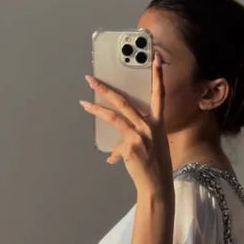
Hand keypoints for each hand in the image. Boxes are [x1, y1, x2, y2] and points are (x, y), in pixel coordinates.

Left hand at [80, 52, 173, 200]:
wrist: (157, 185)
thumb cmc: (157, 165)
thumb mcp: (153, 144)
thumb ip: (138, 135)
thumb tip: (118, 143)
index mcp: (158, 122)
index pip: (159, 95)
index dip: (158, 76)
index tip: (154, 59)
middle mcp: (149, 126)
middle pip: (125, 101)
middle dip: (106, 89)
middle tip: (91, 79)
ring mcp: (139, 135)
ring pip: (114, 116)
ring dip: (97, 108)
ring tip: (84, 102)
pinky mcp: (129, 147)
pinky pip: (116, 144)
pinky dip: (113, 153)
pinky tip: (111, 159)